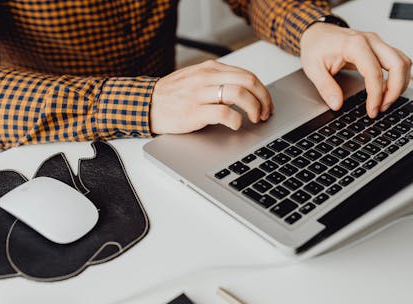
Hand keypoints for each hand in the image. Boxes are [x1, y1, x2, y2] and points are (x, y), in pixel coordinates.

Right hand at [150, 60, 272, 134]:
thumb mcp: (196, 78)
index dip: (262, 91)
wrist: (146, 104)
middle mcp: (207, 78)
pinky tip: (235, 125)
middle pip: (248, 81)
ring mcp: (200, 94)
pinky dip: (236, 120)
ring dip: (253, 108)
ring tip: (254, 119)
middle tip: (264, 113)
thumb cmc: (172, 95)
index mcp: (210, 69)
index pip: (247, 75)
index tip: (266, 104)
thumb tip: (245, 91)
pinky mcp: (194, 111)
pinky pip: (224, 113)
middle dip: (263, 99)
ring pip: (239, 94)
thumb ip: (218, 80)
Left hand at [301, 23, 411, 116]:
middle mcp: (370, 41)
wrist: (317, 33)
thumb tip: (337, 104)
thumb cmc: (316, 47)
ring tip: (385, 101)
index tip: (372, 110)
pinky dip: (397, 77)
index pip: (374, 72)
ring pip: (402, 62)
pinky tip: (386, 90)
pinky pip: (398, 61)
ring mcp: (377, 43)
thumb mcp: (313, 69)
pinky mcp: (379, 48)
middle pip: (398, 64)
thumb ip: (326, 87)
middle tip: (382, 107)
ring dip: (399, 84)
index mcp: (354, 44)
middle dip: (395, 90)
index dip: (376, 95)